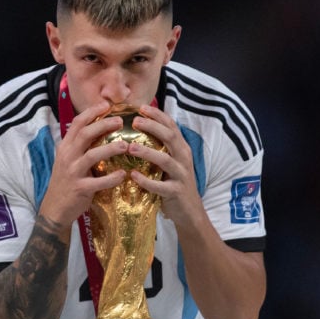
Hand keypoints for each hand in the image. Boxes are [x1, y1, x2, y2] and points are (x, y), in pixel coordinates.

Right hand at [40, 101, 128, 226]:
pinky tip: (124, 174)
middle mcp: (68, 156)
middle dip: (104, 125)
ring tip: (126, 145)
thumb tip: (99, 128)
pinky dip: (112, 178)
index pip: (77, 123)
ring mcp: (73, 172)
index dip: (92, 112)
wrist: (55, 208)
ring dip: (111, 148)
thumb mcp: (68, 159)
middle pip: (86, 134)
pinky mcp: (80, 188)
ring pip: (92, 155)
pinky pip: (98, 181)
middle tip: (121, 121)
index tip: (107, 105)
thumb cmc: (66, 182)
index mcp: (65, 147)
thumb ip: (79, 145)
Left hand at [128, 105, 203, 227]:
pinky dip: (146, 181)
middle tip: (135, 121)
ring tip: (130, 148)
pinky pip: (160, 186)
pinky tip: (132, 176)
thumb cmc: (173, 183)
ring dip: (146, 152)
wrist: (189, 211)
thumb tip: (139, 128)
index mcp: (181, 148)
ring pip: (165, 160)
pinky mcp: (176, 192)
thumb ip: (160, 147)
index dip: (157, 115)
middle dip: (152, 126)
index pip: (171, 125)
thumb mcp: (170, 162)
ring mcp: (181, 175)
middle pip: (170, 137)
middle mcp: (183, 158)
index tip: (141, 107)